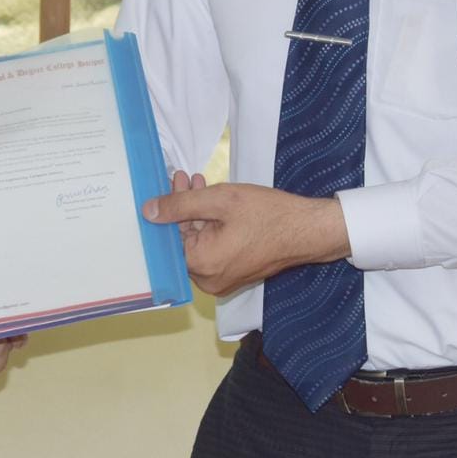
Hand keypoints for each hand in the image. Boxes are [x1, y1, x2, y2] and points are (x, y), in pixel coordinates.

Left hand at [143, 180, 350, 296]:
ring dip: (195, 213)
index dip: (166, 209)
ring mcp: (223, 280)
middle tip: (183, 177)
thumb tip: (148, 211)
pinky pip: (212, 249)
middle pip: (182, 240)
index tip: (166, 184)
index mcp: (202, 265)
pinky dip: (209, 225)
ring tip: (197, 183)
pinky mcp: (234, 274)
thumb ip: (180, 204)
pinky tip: (212, 201)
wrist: (307, 230)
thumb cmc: (267, 214)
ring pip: (198, 242)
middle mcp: (209, 280)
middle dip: (181, 207)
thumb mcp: (220, 200)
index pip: (168, 238)